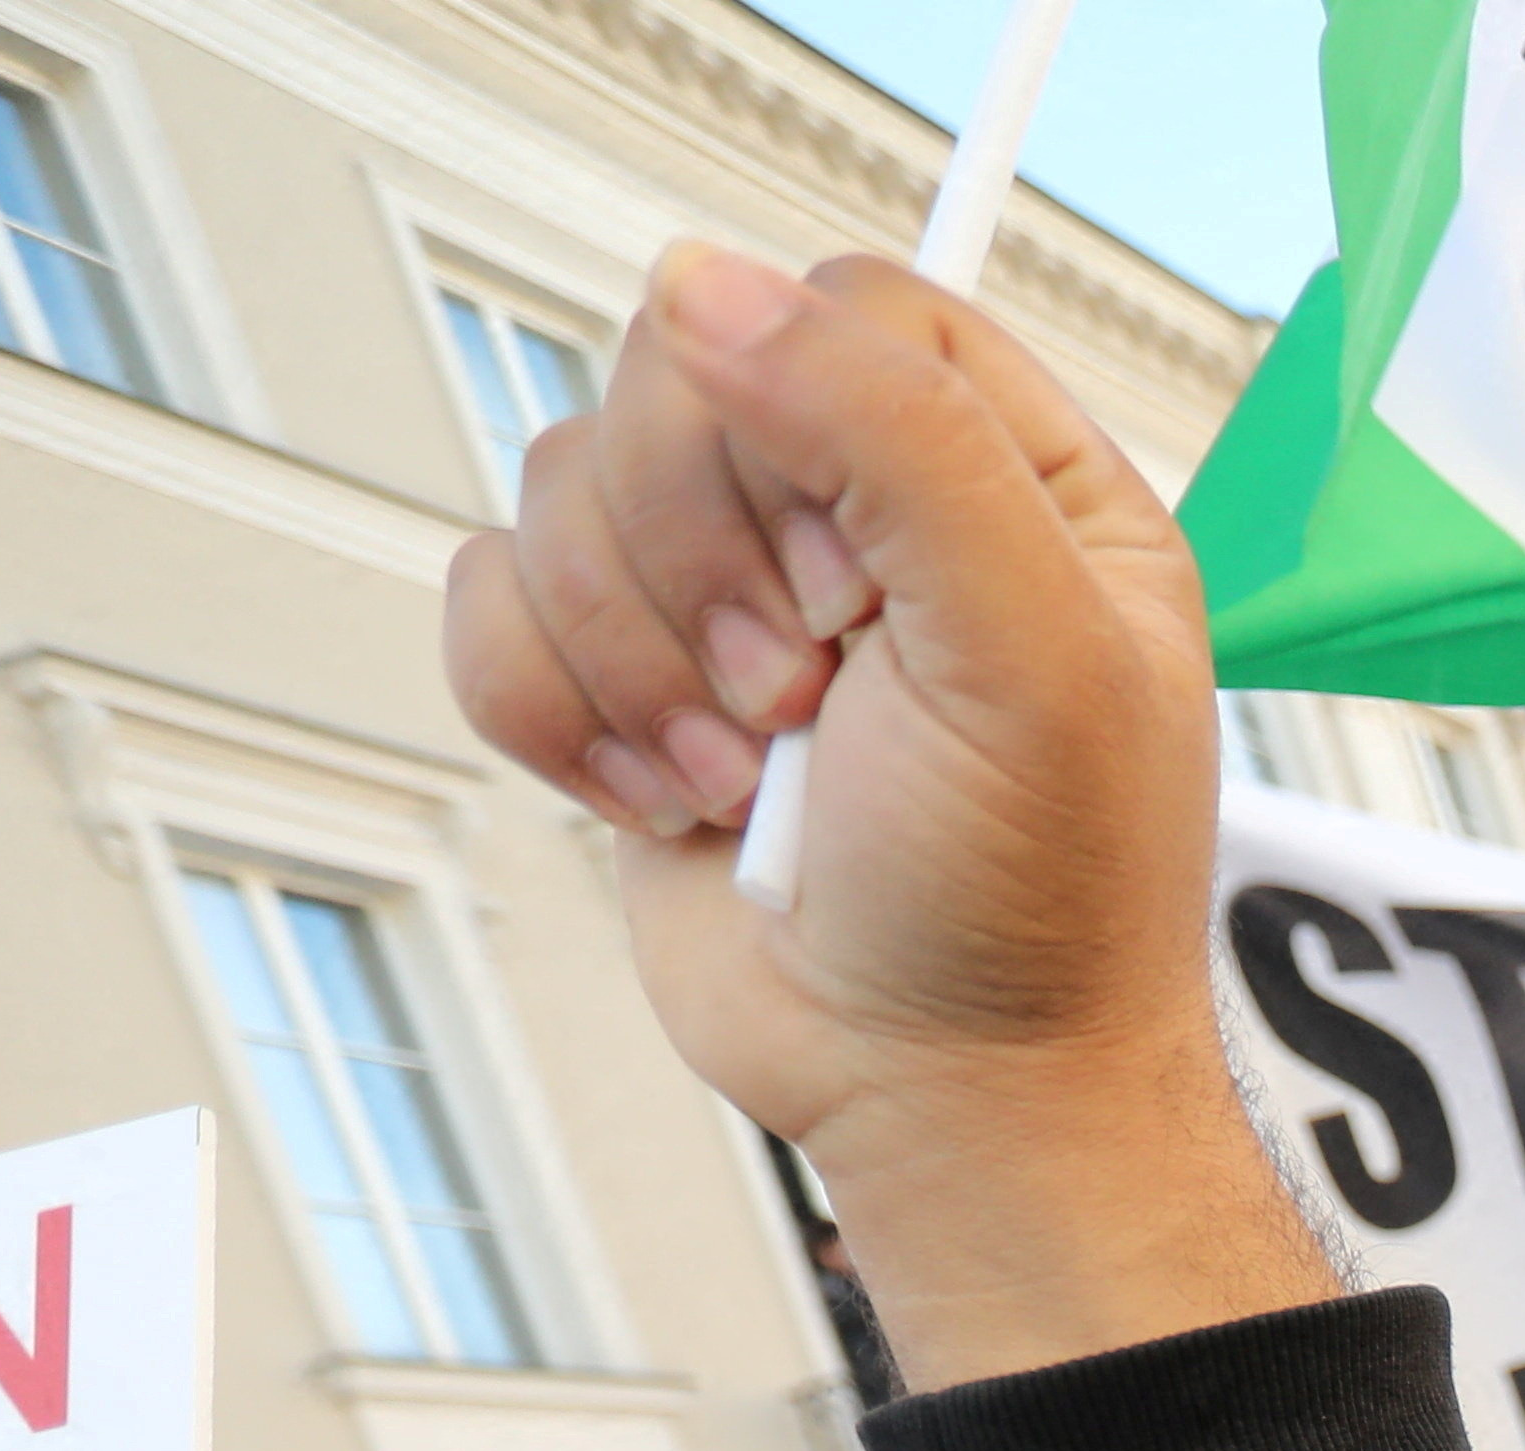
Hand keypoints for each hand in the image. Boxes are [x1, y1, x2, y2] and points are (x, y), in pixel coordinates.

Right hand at [445, 241, 1323, 1384]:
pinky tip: (664, 801)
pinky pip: (490, 598)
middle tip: (806, 701)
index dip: (809, 427)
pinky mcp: (623, 677)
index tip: (857, 591)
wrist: (946, 1092)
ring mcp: (731, 590)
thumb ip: (896, 435)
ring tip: (756, 776)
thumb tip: (706, 284)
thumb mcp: (1027, 650)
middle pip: (678, 377)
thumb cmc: (1034, 905)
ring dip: (642, 660)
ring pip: (565, 484)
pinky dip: (555, 712)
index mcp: (1013, 480)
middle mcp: (866, 512)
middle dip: (710, 565)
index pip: (846, 310)